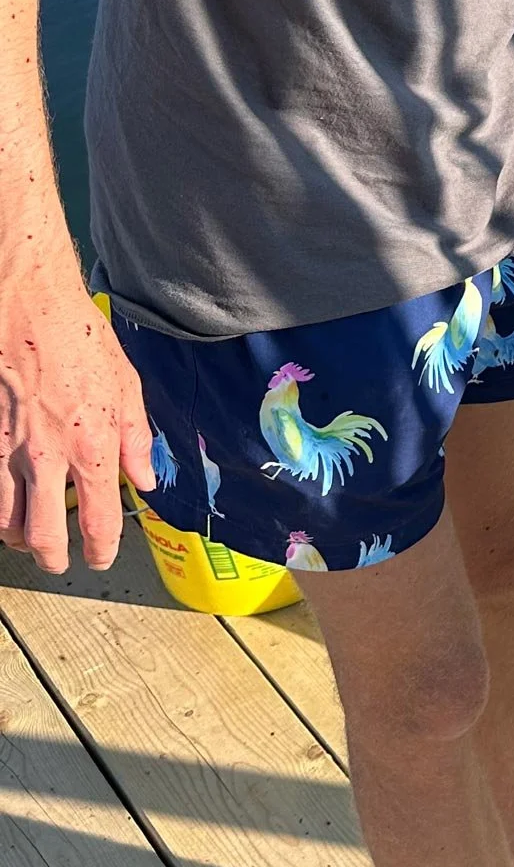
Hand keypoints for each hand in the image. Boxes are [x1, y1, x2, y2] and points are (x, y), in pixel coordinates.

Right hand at [0, 259, 153, 573]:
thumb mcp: (127, 387)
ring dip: (20, 535)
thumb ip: (137, 440)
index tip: (99, 558)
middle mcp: (47, 458)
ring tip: (31, 534)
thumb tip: (146, 479)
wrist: (27, 306)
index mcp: (91, 448)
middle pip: (41, 537)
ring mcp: (9, 451)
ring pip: (5, 521)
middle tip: (58, 560)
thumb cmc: (79, 340)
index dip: (100, 550)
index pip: (98, 522)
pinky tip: (8, 502)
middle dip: (51, 558)